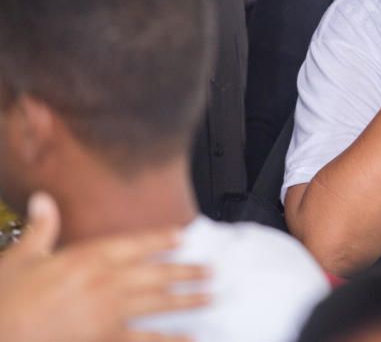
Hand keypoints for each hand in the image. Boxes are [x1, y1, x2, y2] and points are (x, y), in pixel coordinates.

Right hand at [0, 192, 209, 341]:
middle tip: (211, 270)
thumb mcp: (19, 258)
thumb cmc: (5, 301)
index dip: (161, 239)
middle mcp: (106, 282)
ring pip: (158, 303)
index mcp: (87, 258)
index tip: (183, 236)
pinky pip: (146, 340)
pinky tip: (190, 338)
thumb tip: (44, 200)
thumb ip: (40, 229)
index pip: (134, 244)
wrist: (1, 336)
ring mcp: (109, 313)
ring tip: (210, 297)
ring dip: (187, 300)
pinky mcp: (106, 339)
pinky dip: (171, 340)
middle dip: (186, 271)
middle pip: (156, 274)